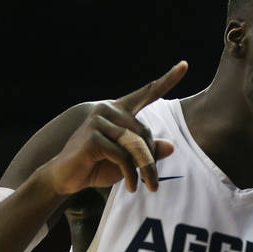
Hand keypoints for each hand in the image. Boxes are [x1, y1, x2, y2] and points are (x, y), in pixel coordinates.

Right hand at [43, 61, 187, 194]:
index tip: (185, 65)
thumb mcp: (130, 161)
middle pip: (145, 132)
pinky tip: (129, 185)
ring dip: (145, 169)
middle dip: (151, 159)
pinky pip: (123, 156)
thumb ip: (149, 152)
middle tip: (152, 182)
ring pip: (136, 145)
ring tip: (147, 186)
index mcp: (120, 110)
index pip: (147, 93)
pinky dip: (130, 173)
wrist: (68, 178)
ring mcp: (98, 120)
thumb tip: (171, 146)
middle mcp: (109, 109)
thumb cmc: (100, 166)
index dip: (167, 80)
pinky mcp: (93, 136)